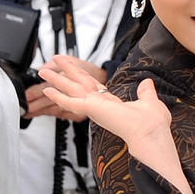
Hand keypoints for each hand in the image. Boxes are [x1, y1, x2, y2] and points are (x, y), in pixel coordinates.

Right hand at [37, 60, 173, 167]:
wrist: (150, 132)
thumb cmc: (152, 124)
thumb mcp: (149, 101)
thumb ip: (145, 91)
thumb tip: (147, 82)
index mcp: (110, 103)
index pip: (92, 86)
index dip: (82, 75)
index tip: (73, 67)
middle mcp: (99, 105)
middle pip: (78, 83)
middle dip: (65, 72)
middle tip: (53, 61)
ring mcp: (93, 108)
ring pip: (70, 89)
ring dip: (56, 79)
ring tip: (42, 71)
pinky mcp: (90, 109)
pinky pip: (70, 102)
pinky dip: (58, 96)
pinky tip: (47, 89)